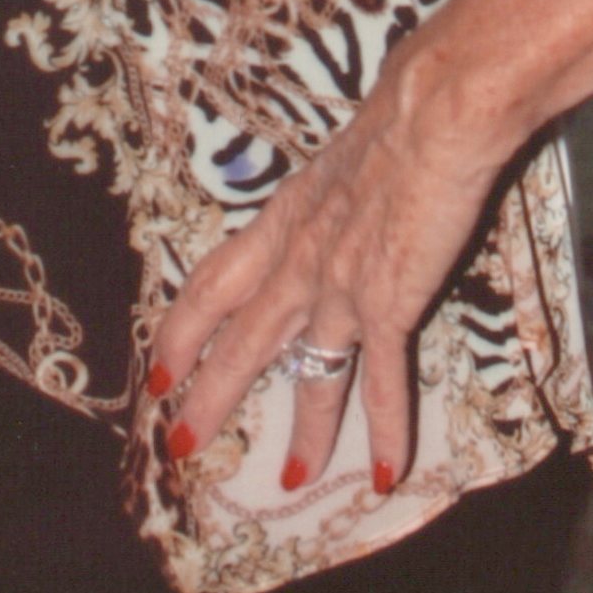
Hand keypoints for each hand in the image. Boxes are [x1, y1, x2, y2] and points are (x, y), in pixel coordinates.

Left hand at [146, 0, 592, 497]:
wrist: (435, 109)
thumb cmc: (400, 115)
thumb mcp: (345, 157)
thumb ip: (339, 191)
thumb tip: (349, 196)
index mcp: (282, 219)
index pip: (210, 284)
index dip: (181, 330)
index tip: (157, 367)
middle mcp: (299, 258)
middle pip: (239, 343)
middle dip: (208, 396)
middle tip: (181, 443)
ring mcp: (340, 286)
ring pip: (306, 373)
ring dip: (297, 432)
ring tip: (284, 483)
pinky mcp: (388, 302)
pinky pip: (382, 382)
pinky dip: (384, 432)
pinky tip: (382, 476)